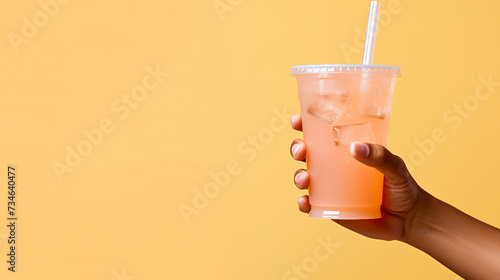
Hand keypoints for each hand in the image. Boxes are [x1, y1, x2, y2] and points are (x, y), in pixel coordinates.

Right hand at [290, 114, 423, 240]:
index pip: (321, 133)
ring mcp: (330, 188)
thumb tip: (356, 147)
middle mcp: (334, 167)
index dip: (304, 125)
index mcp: (346, 150)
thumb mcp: (395, 166)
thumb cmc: (402, 186)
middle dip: (297, 148)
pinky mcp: (331, 208)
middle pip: (306, 153)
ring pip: (304, 177)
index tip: (297, 121)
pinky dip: (303, 203)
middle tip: (301, 151)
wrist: (409, 219)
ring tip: (305, 180)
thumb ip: (380, 156)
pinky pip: (311, 205)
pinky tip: (304, 202)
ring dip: (298, 176)